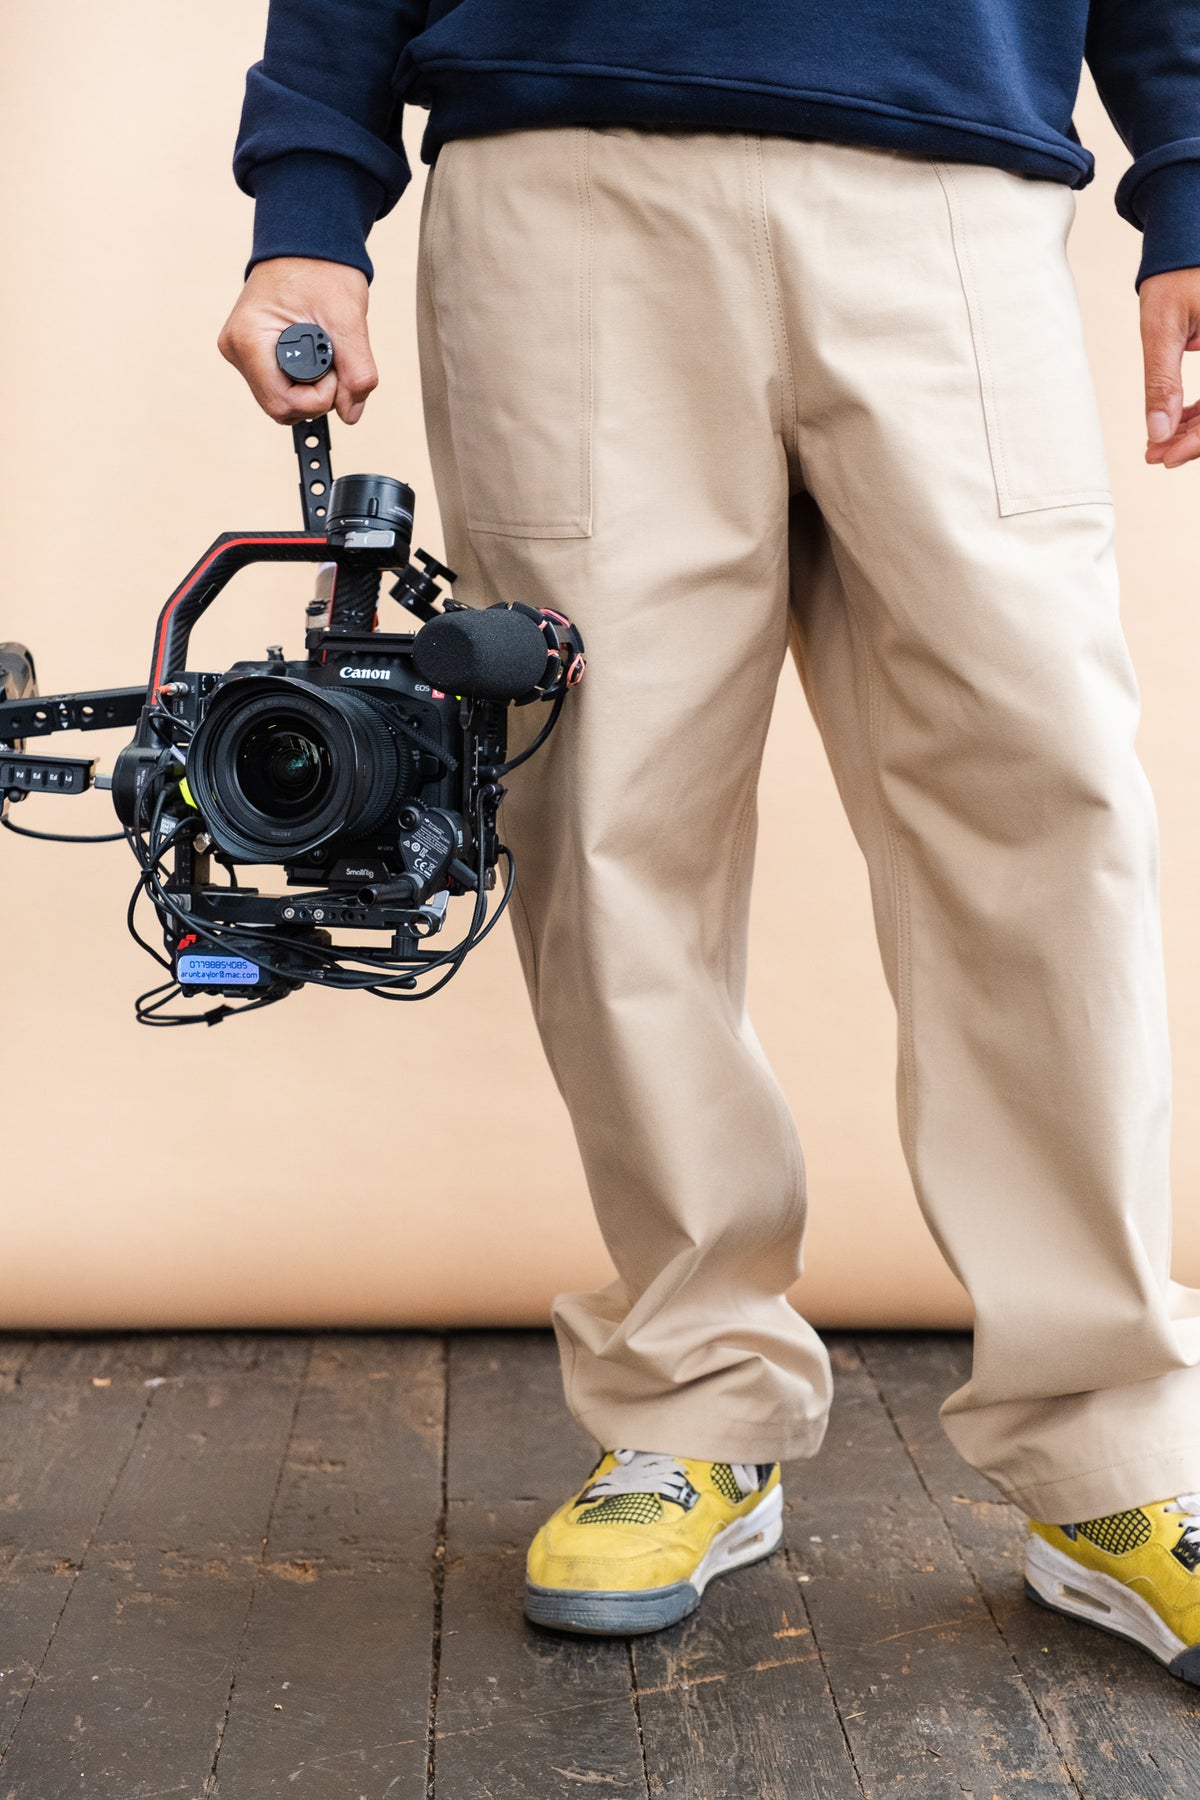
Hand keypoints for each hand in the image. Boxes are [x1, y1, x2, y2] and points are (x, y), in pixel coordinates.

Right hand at [218, 257, 377, 425]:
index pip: (282, 403)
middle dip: (316, 397)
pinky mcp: (250, 353)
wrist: (306, 242)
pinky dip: (303, 383)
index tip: (336, 370)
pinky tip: (315, 360)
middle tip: (334, 364)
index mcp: (249, 339)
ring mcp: (240, 352)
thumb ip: (356, 371)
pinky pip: (278, 386)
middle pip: (279, 407)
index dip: (318, 399)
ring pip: (280, 400)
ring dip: (310, 392)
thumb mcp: (347, 319)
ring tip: (325, 356)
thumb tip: (352, 414)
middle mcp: (236, 348)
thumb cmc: (321, 269)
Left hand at [1141, 267, 1199, 468]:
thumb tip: (1157, 432)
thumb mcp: (1162, 327)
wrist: (1188, 241)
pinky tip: (1172, 424)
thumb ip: (1161, 381)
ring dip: (1196, 429)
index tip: (1166, 457)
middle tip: (1155, 455)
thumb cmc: (1177, 273)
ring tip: (1157, 445)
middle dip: (1194, 439)